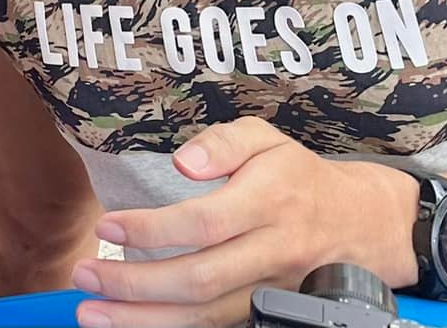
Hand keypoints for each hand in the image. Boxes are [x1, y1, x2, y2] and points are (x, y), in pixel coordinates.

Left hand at [70, 119, 418, 326]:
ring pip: (208, 315)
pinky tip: (137, 325)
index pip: (203, 223)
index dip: (152, 229)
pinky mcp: (269, 312)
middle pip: (199, 278)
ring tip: (94, 316)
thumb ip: (223, 142)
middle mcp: (270, 253)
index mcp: (267, 203)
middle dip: (136, 284)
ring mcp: (272, 290)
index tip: (107, 226)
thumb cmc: (298, 175)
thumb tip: (185, 161)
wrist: (361, 224)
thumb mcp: (266, 138)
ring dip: (147, 319)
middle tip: (85, 278)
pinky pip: (219, 327)